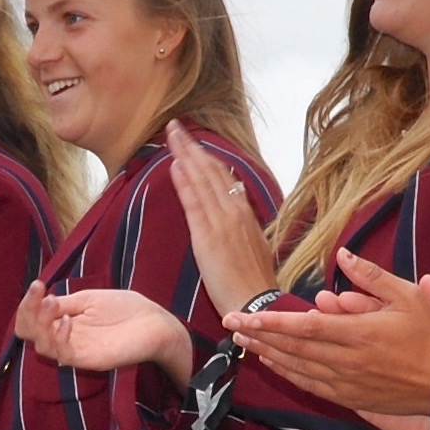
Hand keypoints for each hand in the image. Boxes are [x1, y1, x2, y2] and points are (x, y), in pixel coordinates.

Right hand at [28, 289, 197, 387]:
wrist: (153, 322)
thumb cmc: (126, 308)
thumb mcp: (89, 299)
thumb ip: (65, 303)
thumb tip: (41, 301)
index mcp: (63, 321)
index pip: (32, 319)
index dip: (28, 304)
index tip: (37, 284)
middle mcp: (64, 337)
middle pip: (28, 334)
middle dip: (28, 312)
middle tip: (41, 295)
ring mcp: (74, 350)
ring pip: (41, 346)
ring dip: (41, 323)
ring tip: (52, 304)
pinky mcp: (87, 360)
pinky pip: (63, 355)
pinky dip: (59, 337)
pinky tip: (69, 321)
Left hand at [165, 121, 279, 315]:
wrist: (256, 303)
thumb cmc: (252, 283)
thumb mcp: (252, 247)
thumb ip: (241, 224)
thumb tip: (235, 200)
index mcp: (244, 214)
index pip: (223, 178)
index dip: (206, 157)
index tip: (193, 141)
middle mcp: (235, 213)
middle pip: (212, 171)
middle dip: (192, 147)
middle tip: (175, 125)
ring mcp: (223, 223)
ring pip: (203, 181)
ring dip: (186, 155)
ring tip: (172, 135)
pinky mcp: (209, 238)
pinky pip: (195, 204)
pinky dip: (185, 183)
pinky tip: (175, 166)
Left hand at [224, 251, 429, 424]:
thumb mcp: (409, 297)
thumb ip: (372, 277)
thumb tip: (343, 255)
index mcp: (359, 334)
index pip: (305, 326)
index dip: (272, 321)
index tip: (245, 314)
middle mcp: (346, 361)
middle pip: (292, 347)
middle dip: (259, 334)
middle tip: (230, 323)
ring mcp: (345, 382)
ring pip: (296, 367)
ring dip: (266, 352)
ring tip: (242, 339)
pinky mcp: (348, 397)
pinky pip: (309, 384)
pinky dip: (286, 372)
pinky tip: (271, 361)